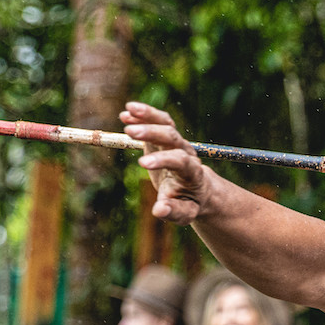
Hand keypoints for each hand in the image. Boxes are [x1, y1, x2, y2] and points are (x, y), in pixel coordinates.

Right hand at [120, 103, 208, 224]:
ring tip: (127, 112)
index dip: (163, 160)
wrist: (199, 189)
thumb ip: (174, 211)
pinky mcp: (166, 138)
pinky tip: (126, 113)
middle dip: (152, 133)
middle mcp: (186, 153)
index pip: (180, 161)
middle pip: (172, 137)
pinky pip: (158, 121)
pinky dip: (144, 115)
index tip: (142, 163)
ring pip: (167, 123)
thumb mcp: (185, 213)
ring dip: (148, 116)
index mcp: (192, 173)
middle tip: (130, 132)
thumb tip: (159, 210)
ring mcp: (177, 143)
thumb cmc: (190, 203)